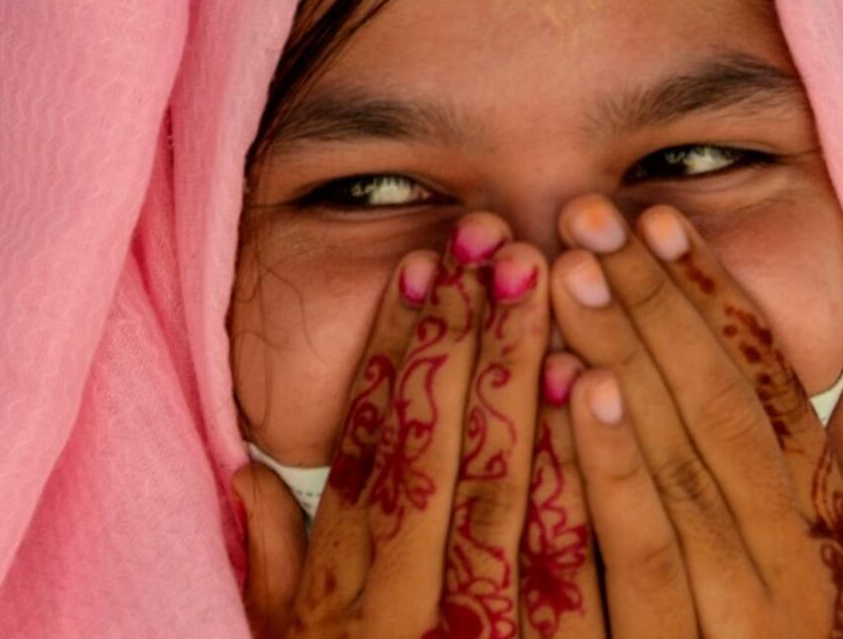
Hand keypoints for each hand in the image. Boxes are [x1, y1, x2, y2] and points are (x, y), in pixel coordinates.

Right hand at [233, 213, 590, 637]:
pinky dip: (580, 462)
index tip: (420, 266)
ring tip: (538, 281)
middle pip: (431, 453)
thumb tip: (251, 472)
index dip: (391, 353)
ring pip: (498, 487)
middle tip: (488, 243)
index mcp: (340, 596)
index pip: (365, 453)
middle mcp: (402, 606)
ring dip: (517, 375)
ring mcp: (478, 632)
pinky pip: (571, 554)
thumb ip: (278, 565)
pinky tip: (591, 379)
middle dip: (458, 339)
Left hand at [547, 195, 842, 637]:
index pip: (767, 387)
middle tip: (594, 217)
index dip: (715, 298)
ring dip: (624, 360)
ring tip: (571, 273)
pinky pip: (634, 554)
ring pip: (678, 462)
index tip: (662, 221)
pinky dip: (606, 471)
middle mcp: (789, 555)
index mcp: (822, 521)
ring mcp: (734, 604)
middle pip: (716, 405)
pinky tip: (568, 394)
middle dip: (653, 304)